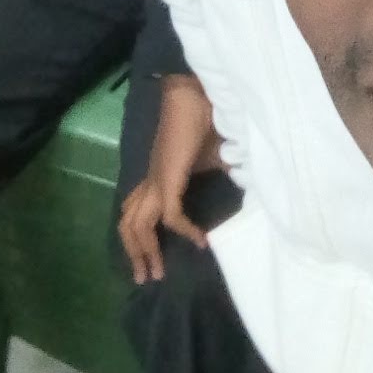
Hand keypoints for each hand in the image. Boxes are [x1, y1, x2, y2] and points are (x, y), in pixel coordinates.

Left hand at [119, 74, 225, 283]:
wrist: (195, 95)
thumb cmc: (204, 119)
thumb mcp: (216, 156)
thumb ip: (223, 173)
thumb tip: (244, 185)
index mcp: (155, 177)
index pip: (137, 212)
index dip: (147, 237)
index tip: (173, 252)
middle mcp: (149, 182)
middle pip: (127, 224)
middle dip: (136, 254)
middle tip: (148, 278)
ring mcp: (155, 181)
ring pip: (136, 225)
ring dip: (144, 251)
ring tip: (156, 273)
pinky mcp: (167, 179)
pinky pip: (171, 216)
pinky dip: (184, 231)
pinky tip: (200, 241)